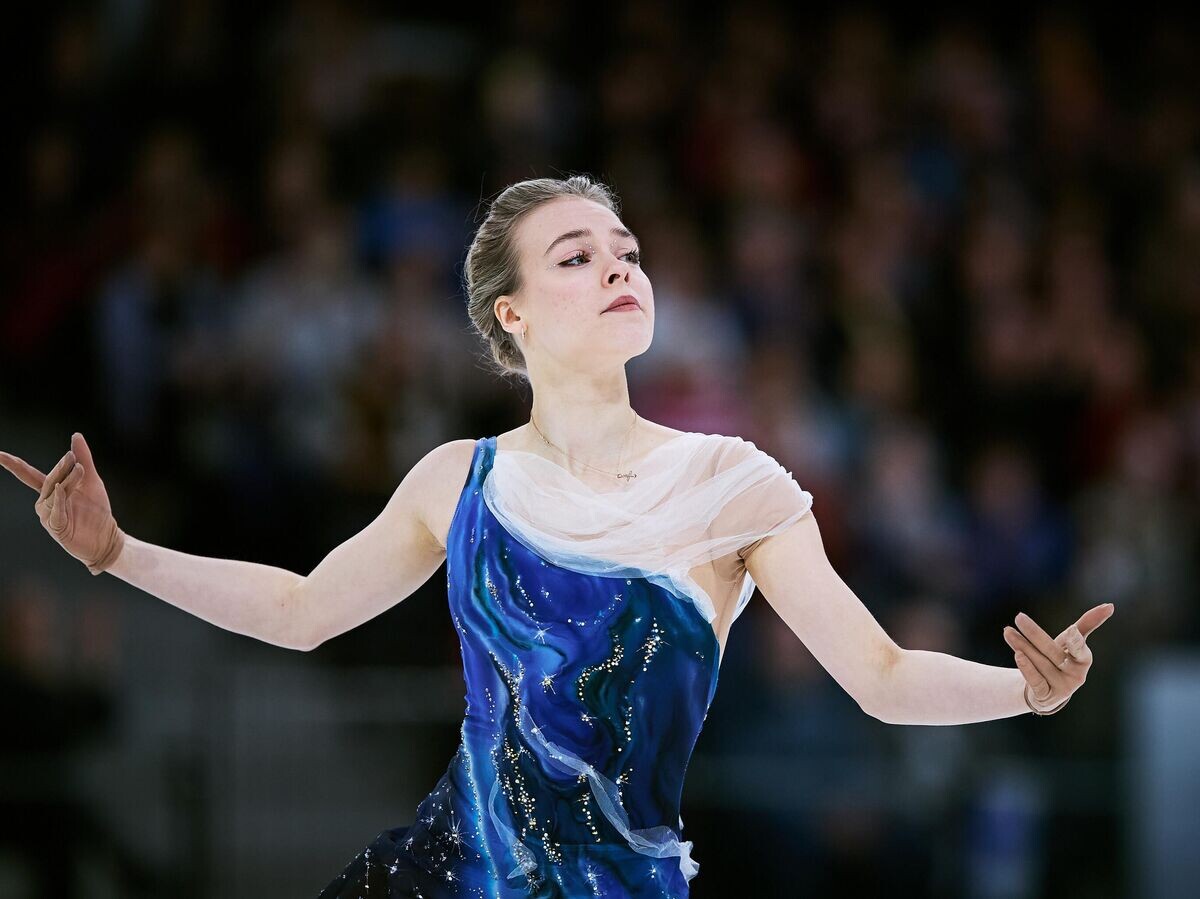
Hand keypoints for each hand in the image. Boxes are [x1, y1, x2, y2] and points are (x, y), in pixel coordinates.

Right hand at [0, 433, 125, 574]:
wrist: (107, 536)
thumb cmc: (97, 509)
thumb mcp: (91, 480)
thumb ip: (83, 458)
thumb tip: (76, 434)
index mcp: (51, 490)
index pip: (28, 474)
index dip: (13, 464)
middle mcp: (45, 502)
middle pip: (48, 480)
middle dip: (60, 468)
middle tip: (73, 457)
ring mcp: (48, 516)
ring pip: (53, 494)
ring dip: (66, 482)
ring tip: (81, 471)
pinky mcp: (56, 528)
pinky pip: (54, 512)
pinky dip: (59, 501)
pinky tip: (64, 491)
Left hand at [1003, 604, 1113, 712]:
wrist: (1046, 688)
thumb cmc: (1061, 658)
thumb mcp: (1071, 641)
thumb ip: (1087, 624)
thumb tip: (1110, 605)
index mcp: (1084, 660)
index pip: (1081, 651)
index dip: (1076, 642)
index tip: (1071, 630)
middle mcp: (1076, 675)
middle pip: (1052, 652)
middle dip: (1034, 634)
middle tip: (1018, 616)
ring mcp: (1061, 687)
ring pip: (1039, 663)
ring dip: (1021, 646)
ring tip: (1007, 631)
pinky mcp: (1046, 696)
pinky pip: (1035, 681)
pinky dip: (1026, 668)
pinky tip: (1017, 655)